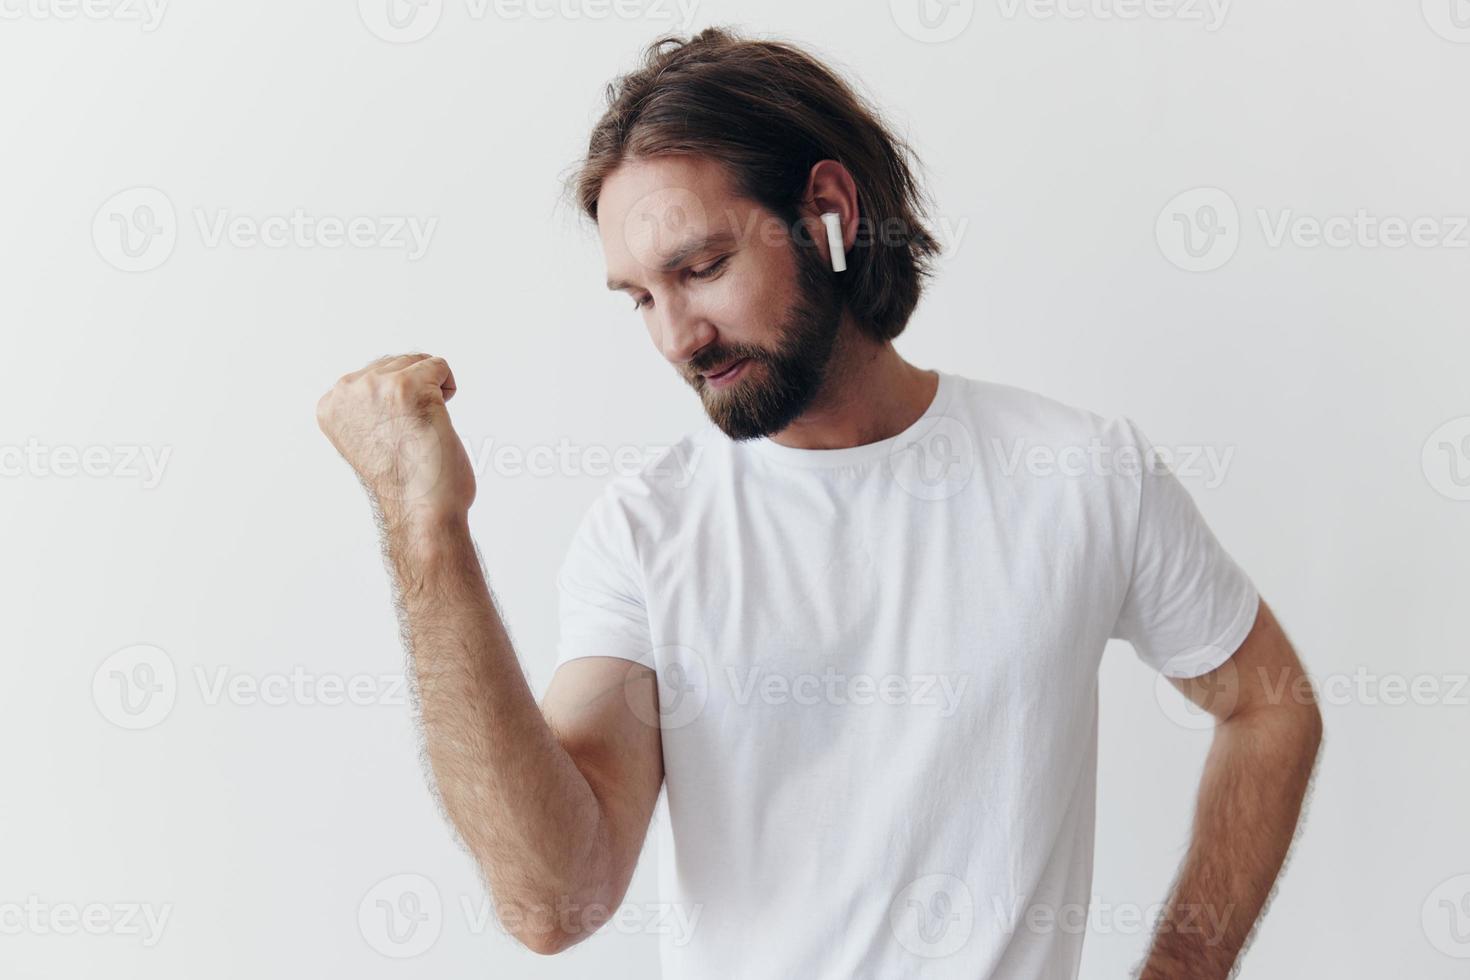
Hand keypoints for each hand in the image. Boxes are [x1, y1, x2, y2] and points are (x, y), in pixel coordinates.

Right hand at [316, 353, 474, 524]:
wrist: (420, 510)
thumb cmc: (404, 483)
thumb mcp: (366, 436)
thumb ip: (367, 405)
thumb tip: (384, 381)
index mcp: (331, 405)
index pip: (373, 374)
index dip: (395, 402)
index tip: (392, 435)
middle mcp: (347, 391)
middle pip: (396, 363)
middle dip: (415, 393)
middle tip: (411, 436)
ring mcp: (376, 387)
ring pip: (418, 362)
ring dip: (432, 392)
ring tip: (422, 429)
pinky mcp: (409, 386)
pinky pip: (439, 367)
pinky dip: (448, 389)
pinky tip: (438, 419)